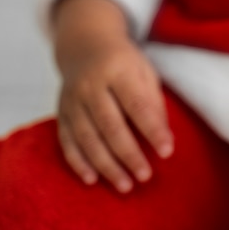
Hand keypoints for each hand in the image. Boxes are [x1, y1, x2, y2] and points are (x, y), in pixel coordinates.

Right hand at [53, 0, 172, 192]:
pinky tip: (92, 179)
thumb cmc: (124, 62)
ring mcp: (72, 99)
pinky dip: (78, 162)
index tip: (167, 152)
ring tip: (125, 185)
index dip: (152, 130)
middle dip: (129, 154)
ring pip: (87, 137)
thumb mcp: (145, 73)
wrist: (84, 44)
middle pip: (110, 125)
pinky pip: (67, 140)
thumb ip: (153, 103)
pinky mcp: (61, 111)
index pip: (137, 105)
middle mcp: (91, 85)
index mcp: (118, 70)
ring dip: (106, 165)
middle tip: (145, 176)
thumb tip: (163, 138)